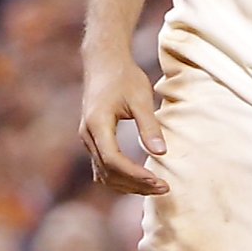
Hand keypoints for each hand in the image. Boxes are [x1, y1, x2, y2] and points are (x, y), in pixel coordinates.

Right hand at [80, 56, 166, 195]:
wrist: (104, 62)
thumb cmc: (124, 77)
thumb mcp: (141, 99)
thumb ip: (149, 126)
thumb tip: (161, 153)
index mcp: (97, 124)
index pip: (113, 160)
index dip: (135, 174)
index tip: (158, 180)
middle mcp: (87, 135)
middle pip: (108, 172)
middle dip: (136, 184)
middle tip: (164, 188)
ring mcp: (87, 139)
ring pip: (103, 174)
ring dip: (128, 185)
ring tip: (155, 187)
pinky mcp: (92, 140)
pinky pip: (102, 168)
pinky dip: (120, 178)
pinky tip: (139, 180)